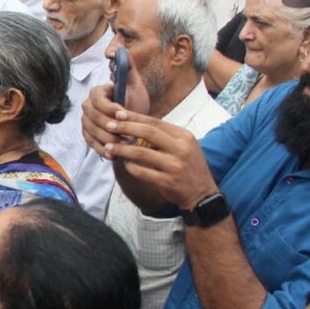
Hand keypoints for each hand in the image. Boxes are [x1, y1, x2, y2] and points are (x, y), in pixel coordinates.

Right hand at [80, 59, 150, 157]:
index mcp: (97, 92)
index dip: (109, 107)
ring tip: (124, 144)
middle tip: (127, 133)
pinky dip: (102, 149)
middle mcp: (88, 106)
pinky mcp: (87, 136)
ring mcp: (86, 122)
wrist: (138, 128)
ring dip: (108, 139)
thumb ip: (128, 67)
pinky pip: (90, 144)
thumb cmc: (137, 106)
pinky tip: (114, 154)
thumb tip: (118, 49)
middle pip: (92, 117)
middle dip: (110, 126)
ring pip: (91, 132)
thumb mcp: (136, 85)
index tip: (125, 114)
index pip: (96, 98)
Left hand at [99, 112, 218, 210]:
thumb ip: (164, 135)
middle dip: (125, 128)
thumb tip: (136, 122)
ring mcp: (174, 166)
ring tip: (108, 146)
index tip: (118, 114)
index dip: (134, 117)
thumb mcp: (184, 146)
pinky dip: (129, 166)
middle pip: (148, 133)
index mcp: (184, 136)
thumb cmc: (188, 166)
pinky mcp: (167, 182)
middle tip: (109, 126)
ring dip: (122, 148)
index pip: (155, 122)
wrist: (201, 194)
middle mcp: (181, 149)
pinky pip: (141, 172)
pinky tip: (124, 163)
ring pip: (141, 153)